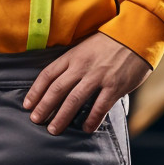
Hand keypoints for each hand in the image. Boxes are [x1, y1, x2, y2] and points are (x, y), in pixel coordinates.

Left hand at [23, 32, 152, 134]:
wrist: (135, 35)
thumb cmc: (109, 43)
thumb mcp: (85, 47)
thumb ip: (73, 63)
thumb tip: (59, 83)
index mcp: (73, 56)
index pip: (48, 74)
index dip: (36, 91)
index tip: (27, 105)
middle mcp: (82, 66)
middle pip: (57, 89)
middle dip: (44, 107)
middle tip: (36, 121)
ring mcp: (98, 76)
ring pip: (74, 99)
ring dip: (62, 116)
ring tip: (53, 129)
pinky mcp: (114, 86)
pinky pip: (100, 106)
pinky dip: (91, 119)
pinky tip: (85, 128)